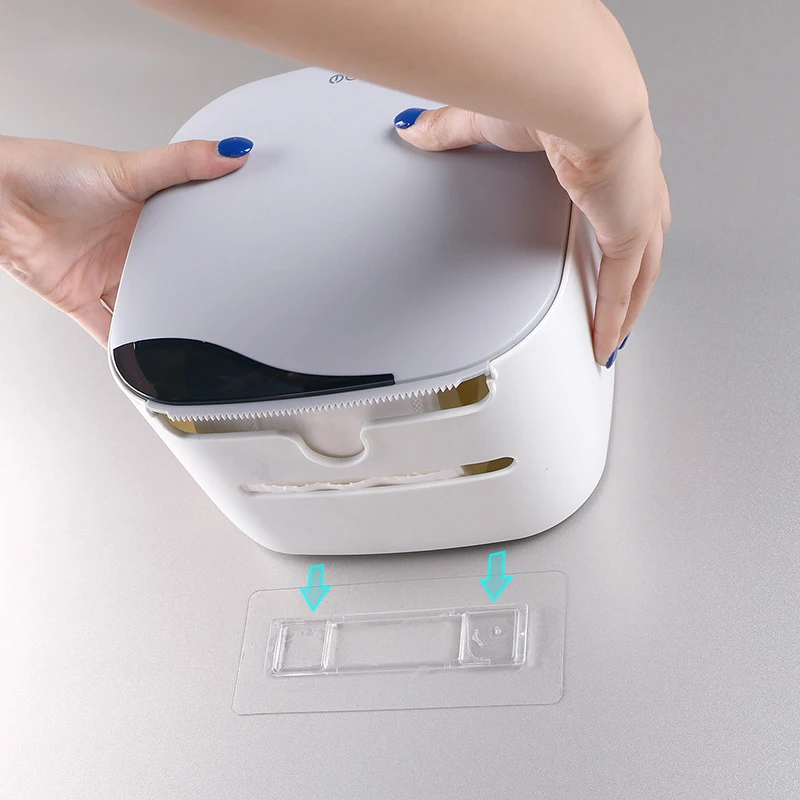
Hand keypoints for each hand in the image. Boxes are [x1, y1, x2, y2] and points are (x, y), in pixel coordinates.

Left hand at [0, 135, 252, 345]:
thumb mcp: (131, 167)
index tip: (245, 258)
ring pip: (144, 307)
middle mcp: (128, 246)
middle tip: (225, 308)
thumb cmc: (51, 172)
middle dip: (193, 293)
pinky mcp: (79, 297)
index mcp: (147, 214)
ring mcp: (105, 274)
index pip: (192, 236)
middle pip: (170, 277)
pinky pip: (107, 329)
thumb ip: (183, 164)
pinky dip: (124, 349)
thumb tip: (231, 151)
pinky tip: (144, 361)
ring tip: (192, 341)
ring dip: (161, 325)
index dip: (216, 248)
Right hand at [394, 108, 670, 365]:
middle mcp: (635, 185)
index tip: (608, 238)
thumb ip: (451, 129)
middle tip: (623, 304)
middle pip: (644, 243)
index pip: (620, 197)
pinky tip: (604, 343)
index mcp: (611, 153)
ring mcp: (638, 211)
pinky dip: (612, 318)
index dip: (617, 221)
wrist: (579, 96)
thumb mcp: (492, 118)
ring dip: (629, 307)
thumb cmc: (550, 91)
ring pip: (642, 274)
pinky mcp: (628, 233)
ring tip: (613, 336)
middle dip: (636, 277)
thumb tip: (415, 130)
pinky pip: (621, 290)